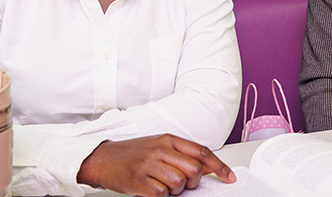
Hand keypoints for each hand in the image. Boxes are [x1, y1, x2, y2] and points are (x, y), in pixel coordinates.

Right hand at [77, 134, 234, 196]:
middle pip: (194, 170)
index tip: (228, 176)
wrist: (103, 159)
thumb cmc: (132, 154)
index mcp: (168, 139)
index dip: (219, 166)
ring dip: (176, 190)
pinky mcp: (140, 181)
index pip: (202, 152)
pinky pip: (162, 194)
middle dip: (193, 182)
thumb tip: (207, 168)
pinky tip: (152, 188)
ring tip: (163, 185)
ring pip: (180, 183)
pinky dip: (161, 196)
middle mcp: (160, 149)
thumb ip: (182, 155)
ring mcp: (150, 165)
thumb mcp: (159, 147)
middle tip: (184, 184)